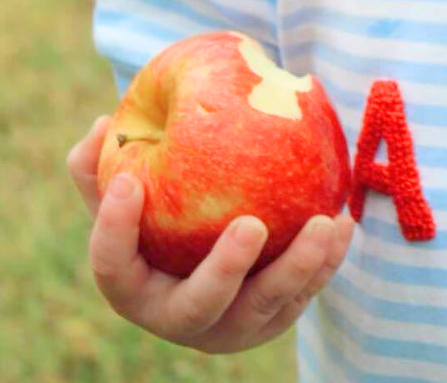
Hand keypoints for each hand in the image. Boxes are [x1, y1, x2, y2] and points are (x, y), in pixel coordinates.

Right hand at [66, 114, 353, 352]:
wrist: (213, 258)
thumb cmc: (162, 215)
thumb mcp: (131, 191)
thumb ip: (106, 164)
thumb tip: (101, 124)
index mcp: (133, 286)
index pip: (112, 265)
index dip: (114, 227)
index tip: (130, 180)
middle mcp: (180, 314)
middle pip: (199, 304)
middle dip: (226, 269)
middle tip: (251, 225)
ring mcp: (231, 323)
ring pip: (266, 305)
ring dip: (298, 266)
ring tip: (324, 224)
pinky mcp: (275, 317)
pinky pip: (306, 292)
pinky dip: (328, 260)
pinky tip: (345, 223)